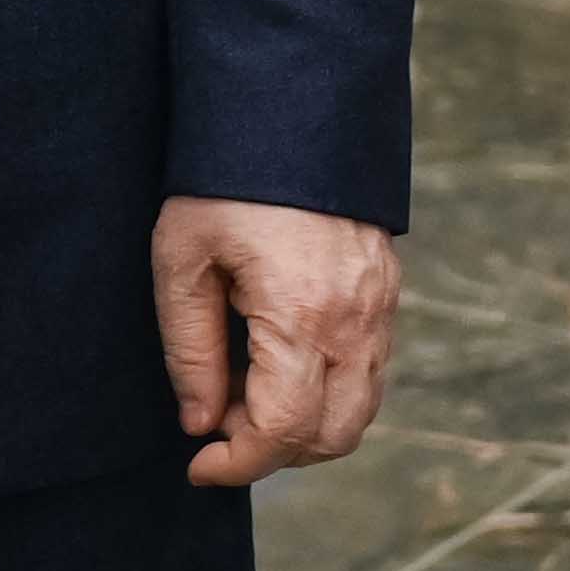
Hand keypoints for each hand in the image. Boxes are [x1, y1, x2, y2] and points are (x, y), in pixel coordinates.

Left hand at [153, 195, 397, 487]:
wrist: (293, 105)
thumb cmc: (224, 180)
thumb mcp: (182, 258)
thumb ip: (190, 349)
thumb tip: (199, 422)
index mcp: (304, 315)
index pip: (284, 431)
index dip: (239, 464)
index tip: (198, 464)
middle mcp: (357, 323)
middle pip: (332, 437)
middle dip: (273, 452)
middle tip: (217, 423)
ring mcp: (380, 309)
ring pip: (358, 412)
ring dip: (303, 427)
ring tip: (241, 390)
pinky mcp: (386, 294)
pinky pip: (368, 373)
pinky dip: (326, 393)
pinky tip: (274, 362)